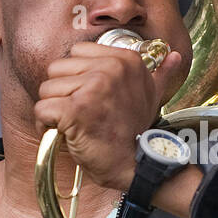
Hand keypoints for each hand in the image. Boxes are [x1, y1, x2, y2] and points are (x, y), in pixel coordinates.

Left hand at [33, 43, 184, 190]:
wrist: (136, 165)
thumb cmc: (137, 131)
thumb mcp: (153, 95)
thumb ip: (160, 73)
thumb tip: (175, 57)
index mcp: (125, 59)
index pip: (76, 52)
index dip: (76, 77)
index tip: (90, 99)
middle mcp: (110, 68)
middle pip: (56, 69)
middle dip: (61, 94)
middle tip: (81, 115)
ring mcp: (93, 87)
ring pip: (46, 89)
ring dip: (53, 111)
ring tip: (74, 126)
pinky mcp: (75, 109)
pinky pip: (42, 110)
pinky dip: (46, 127)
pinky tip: (64, 135)